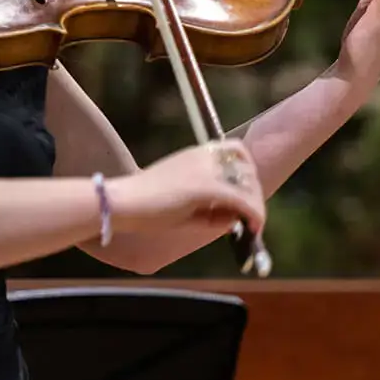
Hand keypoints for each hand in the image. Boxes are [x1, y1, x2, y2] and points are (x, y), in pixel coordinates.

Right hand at [108, 139, 265, 239]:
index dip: (247, 170)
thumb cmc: (146, 207)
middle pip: (247, 168)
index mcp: (196, 154)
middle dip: (254, 192)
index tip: (247, 192)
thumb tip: (236, 219)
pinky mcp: (207, 187)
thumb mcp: (184, 206)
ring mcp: (206, 169)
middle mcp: (204, 156)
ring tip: (253, 225)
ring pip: (248, 185)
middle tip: (253, 216)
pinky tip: (254, 228)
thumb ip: (210, 210)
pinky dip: (254, 214)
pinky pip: (242, 200)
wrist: (123, 202)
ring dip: (255, 204)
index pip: (236, 150)